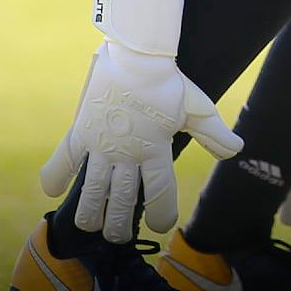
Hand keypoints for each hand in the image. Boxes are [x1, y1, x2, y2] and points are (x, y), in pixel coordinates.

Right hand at [39, 0, 241, 241]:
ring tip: (90, 225)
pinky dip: (55, 175)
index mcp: (156, 150)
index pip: (159, 193)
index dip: (160, 214)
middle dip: (119, 225)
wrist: (136, 54)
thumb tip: (237, 150)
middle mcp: (128, 153)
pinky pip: (64, 158)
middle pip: (121, 201)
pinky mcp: (82, 131)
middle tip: (118, 236)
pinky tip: (53, 192)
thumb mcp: (197, 108)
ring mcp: (102, 144)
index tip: (160, 226)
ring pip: (92, 191)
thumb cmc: (169, 82)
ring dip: (90, 213)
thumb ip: (214, 134)